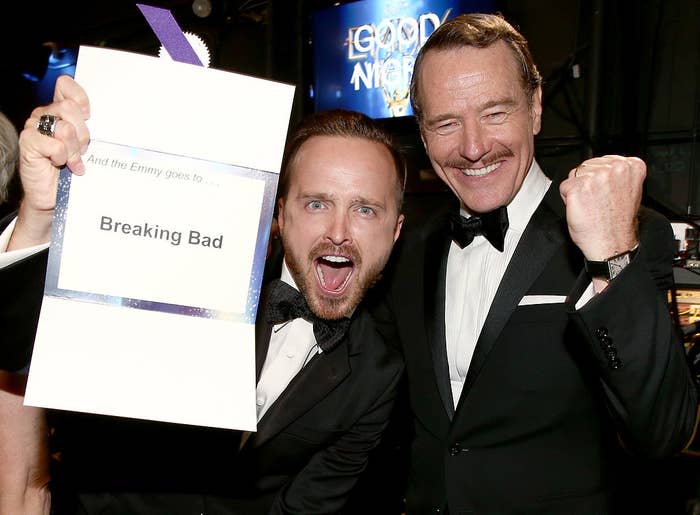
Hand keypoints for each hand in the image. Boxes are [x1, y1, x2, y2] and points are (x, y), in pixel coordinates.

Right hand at [10, 76, 89, 249]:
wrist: (55, 194)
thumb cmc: (72, 168)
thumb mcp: (87, 145)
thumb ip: (91, 127)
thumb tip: (108, 119)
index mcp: (59, 110)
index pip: (66, 86)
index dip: (81, 99)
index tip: (88, 117)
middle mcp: (45, 114)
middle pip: (70, 108)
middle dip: (83, 133)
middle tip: (82, 149)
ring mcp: (34, 127)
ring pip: (64, 127)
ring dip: (74, 148)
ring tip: (72, 159)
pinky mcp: (28, 143)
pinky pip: (53, 144)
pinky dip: (62, 157)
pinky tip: (61, 164)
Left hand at [559, 155, 643, 260]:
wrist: (611, 243)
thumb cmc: (618, 222)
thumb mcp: (628, 190)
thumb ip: (619, 174)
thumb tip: (604, 166)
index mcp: (632, 166)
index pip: (604, 161)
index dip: (600, 178)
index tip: (607, 192)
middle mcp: (615, 168)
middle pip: (587, 166)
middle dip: (587, 182)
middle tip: (598, 201)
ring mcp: (596, 176)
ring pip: (575, 175)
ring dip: (577, 190)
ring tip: (591, 205)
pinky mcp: (578, 187)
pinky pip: (564, 187)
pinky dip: (567, 198)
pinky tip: (582, 208)